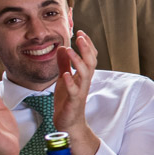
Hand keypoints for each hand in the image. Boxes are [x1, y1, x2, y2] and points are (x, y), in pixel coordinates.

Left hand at [54, 31, 101, 154]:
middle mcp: (84, 81)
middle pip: (90, 62)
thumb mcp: (64, 79)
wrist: (68, 123)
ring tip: (70, 50)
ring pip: (84, 73)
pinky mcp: (73, 101)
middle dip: (86, 49)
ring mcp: (80, 90)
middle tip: (80, 37)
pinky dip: (71, 82)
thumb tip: (62, 48)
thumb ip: (64, 64)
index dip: (87, 44)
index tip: (80, 32)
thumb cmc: (67, 101)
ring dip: (78, 61)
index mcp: (82, 75)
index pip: (89, 56)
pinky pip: (74, 90)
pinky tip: (65, 74)